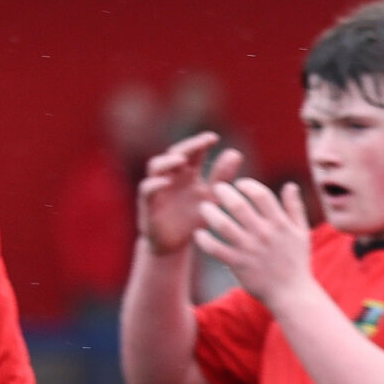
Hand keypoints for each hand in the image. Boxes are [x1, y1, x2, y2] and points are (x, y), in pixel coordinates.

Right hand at [136, 132, 241, 256]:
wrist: (174, 245)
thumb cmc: (192, 219)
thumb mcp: (211, 198)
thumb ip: (222, 177)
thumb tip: (236, 153)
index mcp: (187, 173)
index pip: (193, 152)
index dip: (201, 143)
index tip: (214, 138)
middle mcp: (170, 176)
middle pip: (174, 153)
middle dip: (188, 147)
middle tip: (202, 142)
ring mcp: (157, 188)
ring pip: (156, 167)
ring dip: (167, 162)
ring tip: (181, 160)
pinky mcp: (147, 204)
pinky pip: (147, 190)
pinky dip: (154, 184)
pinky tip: (165, 182)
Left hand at [195, 178, 319, 310]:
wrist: (292, 294)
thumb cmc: (297, 262)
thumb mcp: (301, 233)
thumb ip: (295, 208)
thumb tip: (290, 185)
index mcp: (279, 223)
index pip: (260, 194)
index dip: (247, 184)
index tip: (239, 184)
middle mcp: (263, 234)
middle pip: (238, 205)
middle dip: (223, 192)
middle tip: (216, 188)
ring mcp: (249, 249)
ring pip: (223, 224)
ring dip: (209, 212)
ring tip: (204, 207)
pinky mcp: (238, 264)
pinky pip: (215, 249)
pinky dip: (203, 240)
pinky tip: (198, 234)